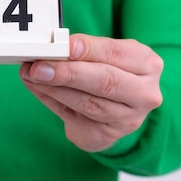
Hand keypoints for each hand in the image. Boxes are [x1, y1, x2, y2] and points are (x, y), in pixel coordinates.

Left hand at [20, 34, 162, 151]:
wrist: (117, 108)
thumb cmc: (109, 70)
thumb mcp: (106, 54)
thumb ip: (83, 50)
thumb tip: (51, 47)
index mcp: (147, 64)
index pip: (116, 53)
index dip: (88, 49)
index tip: (64, 46)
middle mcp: (144, 93)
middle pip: (105, 82)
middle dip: (69, 73)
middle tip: (40, 67)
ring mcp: (128, 118)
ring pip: (89, 103)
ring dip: (55, 88)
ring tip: (33, 76)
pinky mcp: (106, 135)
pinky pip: (74, 117)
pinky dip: (51, 100)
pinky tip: (37, 88)